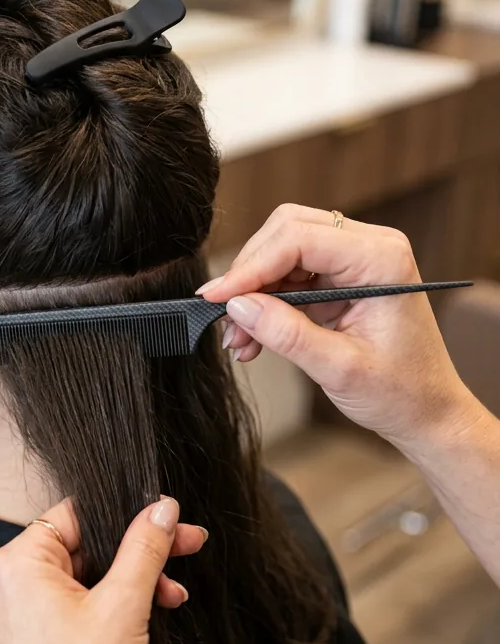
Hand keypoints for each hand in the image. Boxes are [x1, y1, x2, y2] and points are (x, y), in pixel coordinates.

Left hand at [0, 497, 205, 643]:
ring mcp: (15, 619)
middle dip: (137, 553)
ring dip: (130, 583)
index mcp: (17, 565)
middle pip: (82, 546)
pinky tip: (146, 618)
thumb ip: (144, 547)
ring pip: (82, 579)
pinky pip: (72, 608)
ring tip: (172, 599)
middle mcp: (7, 586)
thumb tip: (162, 506)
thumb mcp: (124, 605)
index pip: (76, 513)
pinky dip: (109, 608)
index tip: (174, 523)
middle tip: (187, 553)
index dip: (130, 514)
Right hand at [199, 204, 476, 454]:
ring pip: (282, 251)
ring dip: (253, 292)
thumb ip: (287, 334)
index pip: (299, 239)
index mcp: (381, 259)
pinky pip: (290, 274)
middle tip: (225, 317)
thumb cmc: (402, 392)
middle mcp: (370, 247)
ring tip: (239, 339)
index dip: (251, 266)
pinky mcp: (341, 277)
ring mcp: (355, 260)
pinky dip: (266, 302)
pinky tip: (252, 336)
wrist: (427, 411)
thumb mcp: (339, 368)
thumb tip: (237, 306)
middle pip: (287, 232)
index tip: (216, 297)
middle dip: (249, 274)